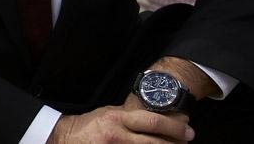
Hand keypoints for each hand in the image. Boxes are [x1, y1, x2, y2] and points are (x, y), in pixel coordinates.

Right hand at [49, 96, 193, 143]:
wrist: (66, 138)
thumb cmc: (88, 126)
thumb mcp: (109, 113)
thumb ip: (130, 115)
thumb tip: (154, 117)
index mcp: (118, 119)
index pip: (153, 121)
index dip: (175, 126)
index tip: (187, 129)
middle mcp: (119, 136)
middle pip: (157, 142)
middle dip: (176, 143)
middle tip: (187, 140)